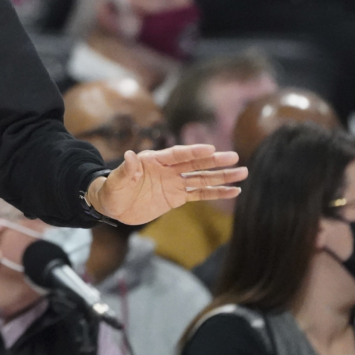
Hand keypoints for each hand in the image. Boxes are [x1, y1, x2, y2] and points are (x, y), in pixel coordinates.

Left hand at [87, 145, 246, 225]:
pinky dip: (216, 193)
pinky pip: (199, 194)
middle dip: (215, 161)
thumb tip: (129, 155)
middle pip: (195, 164)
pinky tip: (233, 191)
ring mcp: (174, 183)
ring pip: (202, 178)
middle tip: (235, 157)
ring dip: (222, 176)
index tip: (211, 149)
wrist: (113, 206)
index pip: (177, 154)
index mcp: (154, 160)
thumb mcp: (115, 182)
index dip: (194, 152)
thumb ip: (125, 170)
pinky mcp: (177, 197)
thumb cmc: (112, 190)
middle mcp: (167, 169)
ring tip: (242, 173)